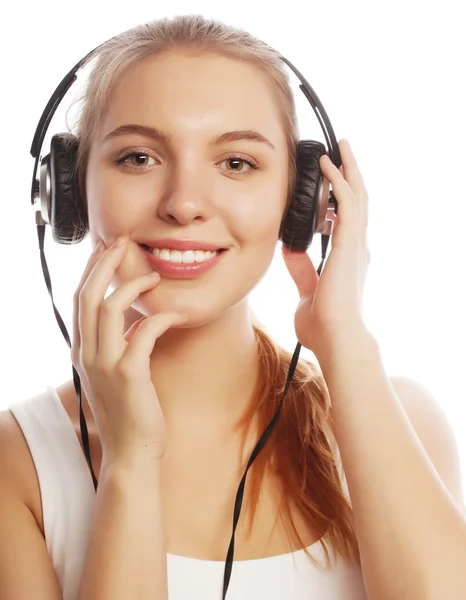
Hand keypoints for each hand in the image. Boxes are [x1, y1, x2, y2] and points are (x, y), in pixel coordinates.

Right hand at [70, 236, 187, 466]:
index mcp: (83, 352)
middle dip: (103, 264)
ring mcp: (105, 365)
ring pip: (108, 309)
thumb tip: (132, 322)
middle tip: (121, 242)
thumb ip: (117, 346)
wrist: (131, 451)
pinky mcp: (129, 375)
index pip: (80, 302)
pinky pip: (142, 334)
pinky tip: (176, 313)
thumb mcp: (115, 374)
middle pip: (87, 297)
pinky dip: (160, 318)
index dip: (91, 272)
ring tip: (154, 275)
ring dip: (132, 285)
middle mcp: (87, 355)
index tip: (104, 250)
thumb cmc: (128, 411)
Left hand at [282, 139, 370, 357]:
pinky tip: (329, 165)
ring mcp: (356, 244)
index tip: (330, 181)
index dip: (340, 197)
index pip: (346, 219)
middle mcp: (356, 248)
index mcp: (347, 258)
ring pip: (356, 196)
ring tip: (339, 148)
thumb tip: (289, 248)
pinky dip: (339, 181)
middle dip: (349, 175)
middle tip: (341, 152)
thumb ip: (300, 269)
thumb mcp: (306, 289)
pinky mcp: (350, 243)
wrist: (335, 337)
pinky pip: (347, 203)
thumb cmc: (323, 323)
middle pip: (356, 201)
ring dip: (347, 169)